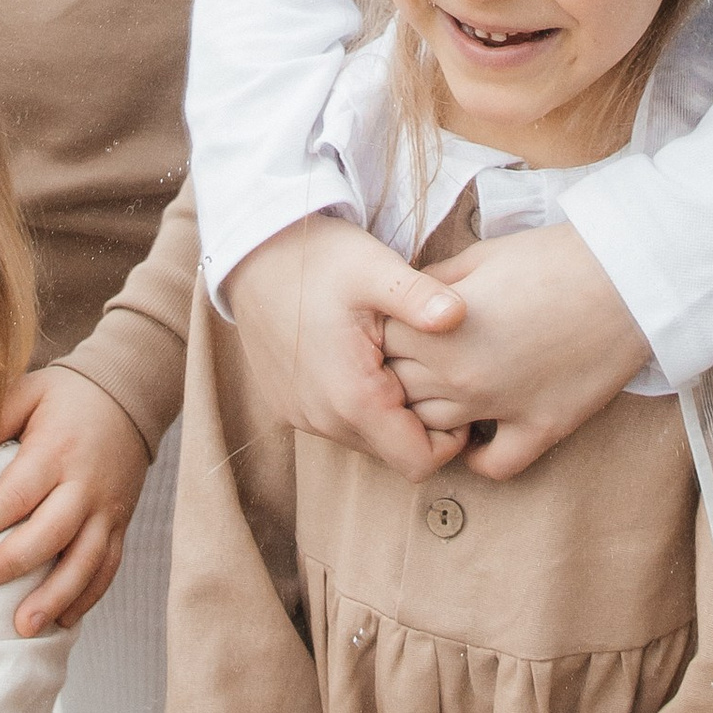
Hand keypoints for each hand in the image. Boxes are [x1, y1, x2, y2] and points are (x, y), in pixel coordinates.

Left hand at [0, 365, 150, 632]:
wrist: (130, 396)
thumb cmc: (66, 398)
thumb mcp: (25, 392)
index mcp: (56, 450)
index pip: (17, 493)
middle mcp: (85, 485)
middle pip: (50, 533)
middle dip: (10, 564)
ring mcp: (107, 510)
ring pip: (85, 561)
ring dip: (55, 596)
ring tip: (23, 625)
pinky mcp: (120, 525)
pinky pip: (108, 567)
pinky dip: (87, 597)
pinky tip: (61, 621)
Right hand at [226, 217, 472, 478]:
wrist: (253, 251)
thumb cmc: (320, 257)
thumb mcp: (374, 268)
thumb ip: (419, 296)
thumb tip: (459, 314)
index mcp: (353, 398)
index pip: (420, 461)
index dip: (451, 438)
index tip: (458, 391)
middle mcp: (323, 419)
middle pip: (394, 452)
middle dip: (421, 422)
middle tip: (432, 368)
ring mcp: (301, 415)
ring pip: (366, 439)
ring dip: (388, 411)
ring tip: (399, 359)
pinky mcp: (288, 405)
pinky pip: (337, 423)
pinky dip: (358, 403)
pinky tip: (365, 357)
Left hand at [379, 229, 649, 478]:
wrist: (622, 278)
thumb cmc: (551, 258)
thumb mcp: (478, 257)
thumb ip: (430, 285)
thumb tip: (407, 305)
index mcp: (438, 331)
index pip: (383, 349)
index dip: (391, 335)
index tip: (405, 327)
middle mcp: (460, 377)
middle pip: (401, 392)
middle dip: (406, 373)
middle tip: (426, 356)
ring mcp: (500, 408)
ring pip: (436, 430)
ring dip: (436, 412)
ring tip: (451, 388)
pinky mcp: (541, 428)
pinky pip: (494, 465)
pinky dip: (481, 456)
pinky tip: (483, 432)